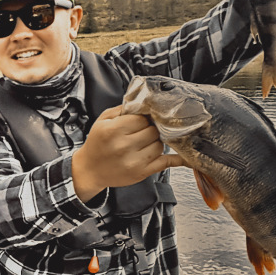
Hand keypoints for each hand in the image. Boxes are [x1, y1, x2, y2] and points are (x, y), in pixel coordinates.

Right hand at [71, 105, 185, 201]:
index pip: (142, 118)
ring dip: (155, 143)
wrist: (89, 170)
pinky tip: (185, 157)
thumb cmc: (97, 145)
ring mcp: (134, 161)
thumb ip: (122, 109)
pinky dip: (178, 159)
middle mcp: (124, 146)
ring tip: (143, 145)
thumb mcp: (102, 121)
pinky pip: (166, 163)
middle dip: (149, 130)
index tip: (141, 121)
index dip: (143, 119)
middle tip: (142, 133)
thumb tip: (143, 102)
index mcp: (113, 131)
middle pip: (153, 131)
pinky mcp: (142, 173)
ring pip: (159, 145)